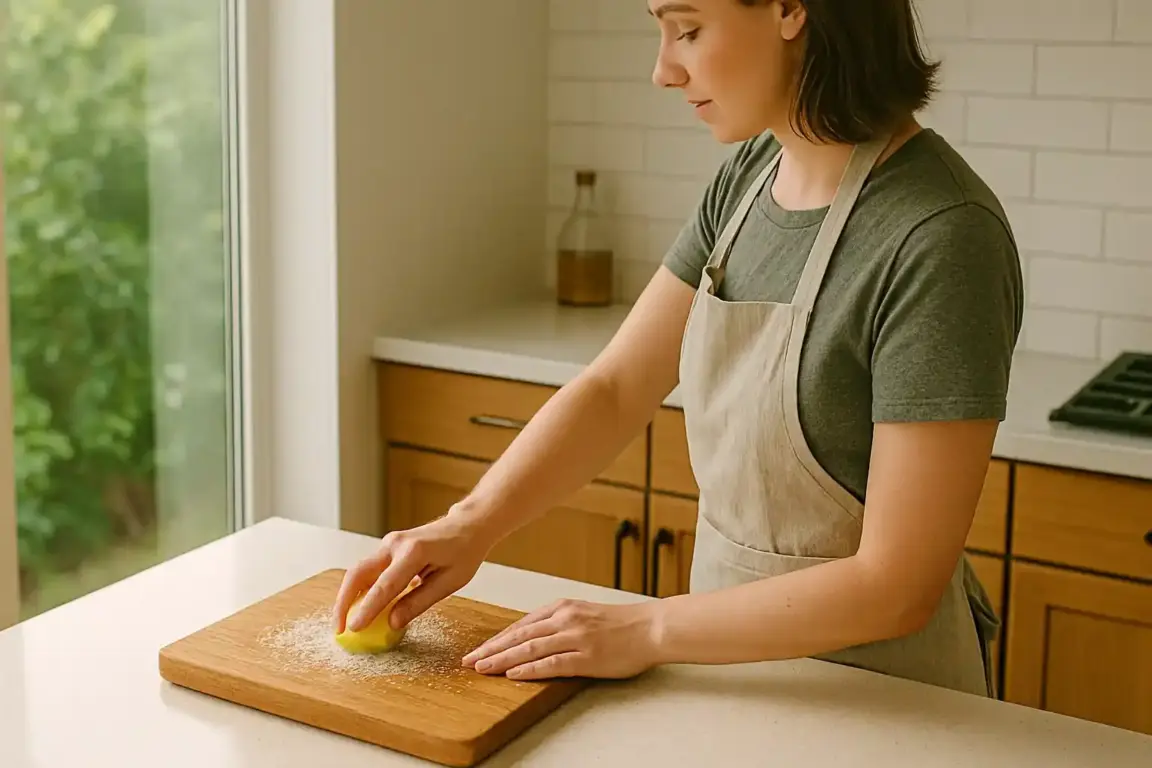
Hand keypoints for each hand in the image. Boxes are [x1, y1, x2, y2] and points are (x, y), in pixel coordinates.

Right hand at [332, 509, 492, 633]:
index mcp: (414, 552)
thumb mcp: (450, 582)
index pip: (385, 585)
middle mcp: (395, 544)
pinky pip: (368, 570)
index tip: (353, 628)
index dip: (367, 608)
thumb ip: (419, 602)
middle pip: (358, 573)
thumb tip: (392, 623)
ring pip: (359, 571)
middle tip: (338, 628)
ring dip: (347, 596)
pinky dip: (359, 589)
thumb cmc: (464, 552)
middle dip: (344, 602)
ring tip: (343, 622)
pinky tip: (357, 607)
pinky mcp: (388, 548)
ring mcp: (389, 544)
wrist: (467, 525)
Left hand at [461, 598, 662, 680]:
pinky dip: (529, 668)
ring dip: (502, 659)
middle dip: (491, 649)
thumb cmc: (621, 624)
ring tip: (482, 668)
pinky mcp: (587, 656)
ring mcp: (576, 637)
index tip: (479, 649)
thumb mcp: (584, 614)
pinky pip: (552, 663)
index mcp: (563, 608)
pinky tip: (512, 674)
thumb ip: (559, 623)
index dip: (497, 638)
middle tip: (469, 660)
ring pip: (530, 648)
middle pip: (519, 635)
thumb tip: (532, 637)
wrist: (651, 627)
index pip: (521, 624)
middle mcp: (565, 619)